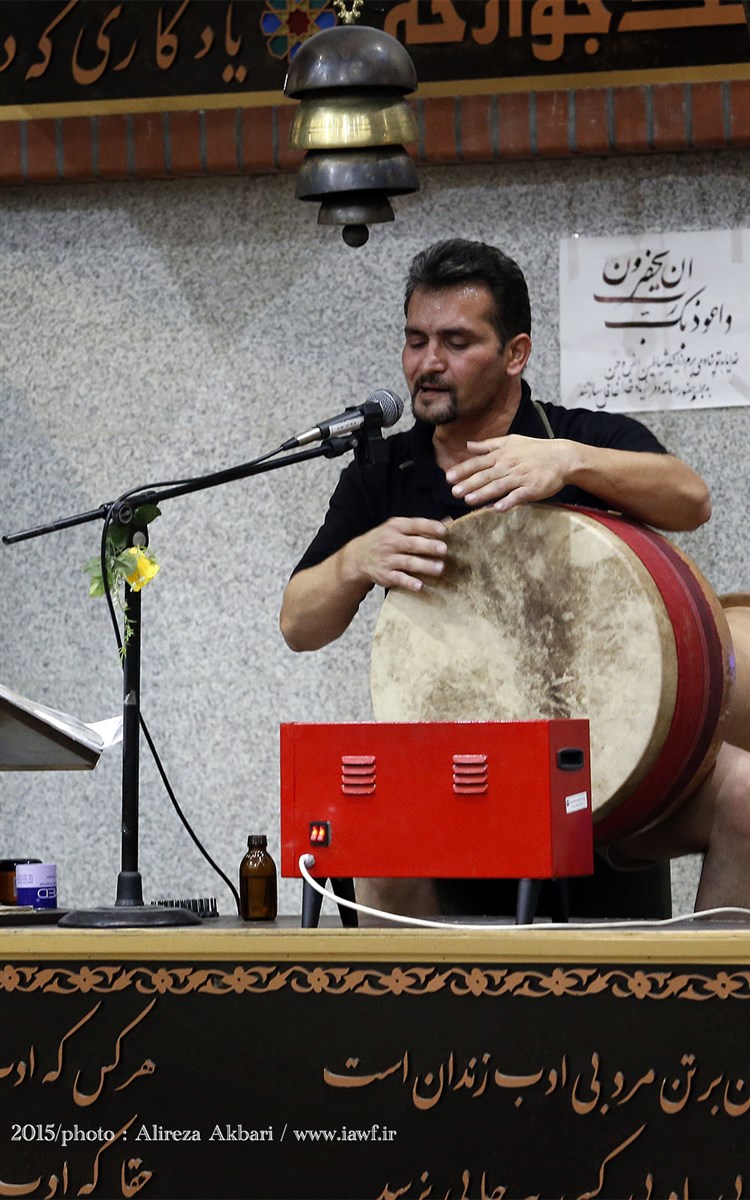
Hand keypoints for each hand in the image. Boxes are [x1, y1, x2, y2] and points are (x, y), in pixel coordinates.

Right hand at [343, 517, 448, 592]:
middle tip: (444, 550)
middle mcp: (391, 542)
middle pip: (413, 544)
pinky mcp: (385, 575)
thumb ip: (421, 526)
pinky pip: (398, 578)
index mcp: (396, 527)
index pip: (415, 525)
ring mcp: (388, 559)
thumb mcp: (398, 528)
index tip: (444, 531)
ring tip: (440, 568)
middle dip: (429, 546)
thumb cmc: (385, 540)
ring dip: (424, 566)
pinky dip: (408, 582)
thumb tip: (449, 521)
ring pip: (408, 562)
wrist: (358, 557)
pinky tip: (419, 585)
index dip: (430, 527)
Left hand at [445, 435, 577, 511]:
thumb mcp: (510, 441)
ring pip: (499, 486)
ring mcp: (520, 477)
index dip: (463, 470)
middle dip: (469, 483)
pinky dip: (508, 501)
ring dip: (483, 493)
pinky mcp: (532, 488)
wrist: (562, 457)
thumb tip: (468, 445)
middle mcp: (508, 465)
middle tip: (454, 492)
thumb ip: (488, 445)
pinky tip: (497, 508)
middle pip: (485, 475)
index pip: (478, 462)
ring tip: (469, 500)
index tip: (449, 477)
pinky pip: (518, 496)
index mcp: (502, 455)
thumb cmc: (535, 449)